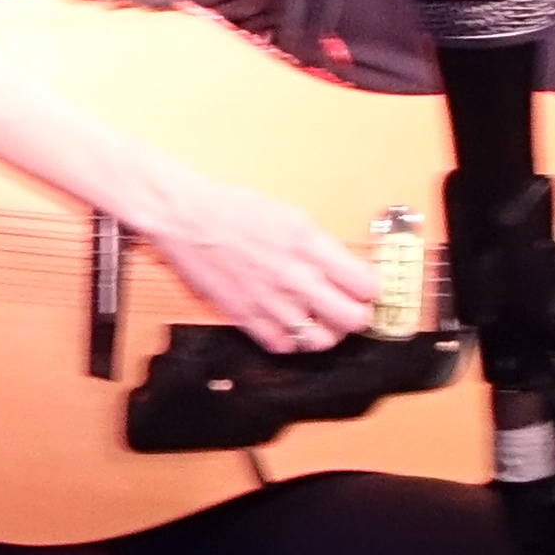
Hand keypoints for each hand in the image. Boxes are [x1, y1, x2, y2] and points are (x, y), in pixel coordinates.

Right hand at [134, 175, 384, 352]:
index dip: (370, 288)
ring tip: (318, 319)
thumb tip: (344, 270)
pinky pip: (282, 345)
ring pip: (321, 340)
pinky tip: (286, 324)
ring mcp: (270, 301)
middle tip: (349, 307)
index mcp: (309, 244)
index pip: (367, 284)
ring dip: (326, 331)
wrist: (184, 219)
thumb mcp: (289, 216)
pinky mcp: (245, 316)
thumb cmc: (231, 209)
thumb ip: (319, 246)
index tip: (364, 287)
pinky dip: (290, 339)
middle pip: (352, 319)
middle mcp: (295, 276)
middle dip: (356, 314)